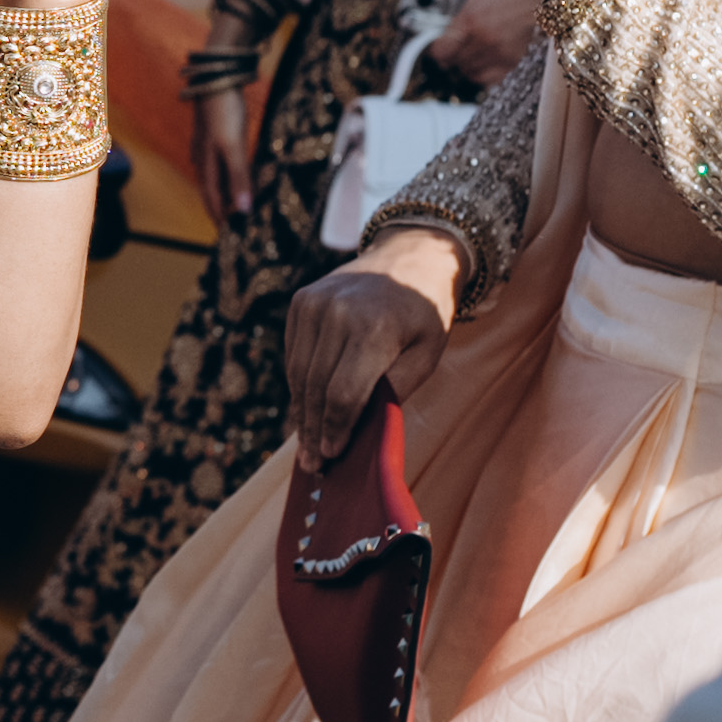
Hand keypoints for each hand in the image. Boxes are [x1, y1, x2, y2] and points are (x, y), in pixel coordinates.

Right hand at [182, 63, 254, 217]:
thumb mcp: (233, 146)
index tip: (231, 237)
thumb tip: (243, 211)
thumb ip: (238, 177)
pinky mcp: (213, 132)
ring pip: (213, 176)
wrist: (216, 76)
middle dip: (220, 209)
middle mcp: (202, 157)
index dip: (222, 218)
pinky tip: (230, 171)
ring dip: (222, 192)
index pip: (213, 200)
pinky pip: (218, 162)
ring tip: (233, 205)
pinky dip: (226, 174)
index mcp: (206, 164)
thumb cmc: (223, 111)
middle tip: (232, 226)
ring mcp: (206, 144)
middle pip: (211, 190)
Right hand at [281, 235, 457, 471]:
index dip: (335, 429)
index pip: (344, 393)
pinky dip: (298, 385)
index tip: (331, 455)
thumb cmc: (424, 314)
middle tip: (312, 464)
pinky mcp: (300, 302)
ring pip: (299, 374)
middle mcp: (336, 313)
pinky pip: (294, 354)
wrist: (408, 257)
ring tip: (305, 444)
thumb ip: (393, 390)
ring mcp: (313, 304)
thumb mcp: (427, 355)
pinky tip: (305, 410)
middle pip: (316, 388)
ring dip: (301, 413)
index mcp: (374, 328)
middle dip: (314, 430)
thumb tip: (359, 428)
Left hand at [429, 0, 542, 85]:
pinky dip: (483, 71)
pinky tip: (481, 56)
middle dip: (447, 50)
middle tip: (447, 36)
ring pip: (470, 72)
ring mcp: (502, 54)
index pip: (440, 52)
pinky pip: (490, 78)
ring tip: (464, 44)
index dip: (432, 45)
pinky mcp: (516, 59)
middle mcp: (485, 42)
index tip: (432, 36)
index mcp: (472, 20)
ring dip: (464, 61)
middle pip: (453, 63)